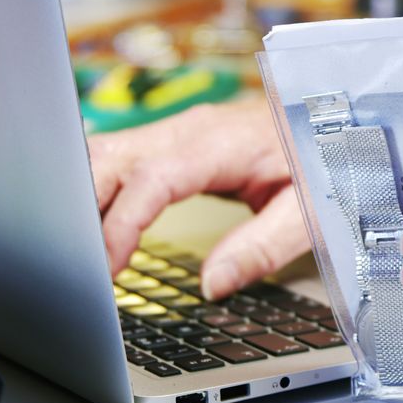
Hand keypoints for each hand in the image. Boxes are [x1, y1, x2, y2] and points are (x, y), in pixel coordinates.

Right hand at [88, 98, 308, 299]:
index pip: (152, 179)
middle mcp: (187, 131)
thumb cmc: (321, 157)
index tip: (108, 265)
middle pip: (110, 159)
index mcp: (219, 143)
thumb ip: (263, 247)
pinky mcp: (170, 143)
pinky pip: (119, 160)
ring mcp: (175, 132)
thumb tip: (213, 284)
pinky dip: (96, 189)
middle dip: (82, 208)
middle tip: (75, 265)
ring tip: (75, 248)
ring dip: (82, 195)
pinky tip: (90, 223)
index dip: (122, 222)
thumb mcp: (309, 209)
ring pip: (104, 153)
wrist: (327, 117)